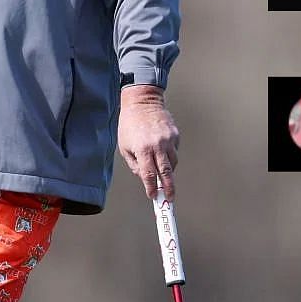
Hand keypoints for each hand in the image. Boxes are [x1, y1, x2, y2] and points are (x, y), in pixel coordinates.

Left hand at [117, 85, 178, 199]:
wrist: (142, 102)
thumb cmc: (129, 125)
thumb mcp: (125, 146)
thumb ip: (135, 164)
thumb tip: (145, 177)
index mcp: (143, 149)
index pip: (149, 174)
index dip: (151, 188)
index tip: (153, 196)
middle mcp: (158, 145)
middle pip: (166, 172)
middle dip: (169, 188)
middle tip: (170, 199)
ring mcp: (169, 139)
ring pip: (173, 163)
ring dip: (169, 172)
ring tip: (163, 174)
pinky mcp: (175, 134)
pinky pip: (174, 151)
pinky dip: (170, 156)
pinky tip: (162, 152)